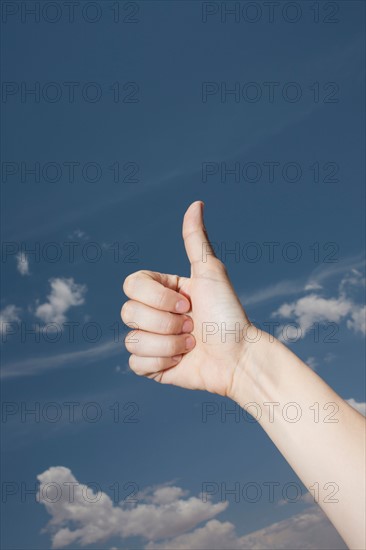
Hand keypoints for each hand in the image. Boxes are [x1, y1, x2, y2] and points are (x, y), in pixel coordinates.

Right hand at [121, 201, 251, 396]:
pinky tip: (182, 361)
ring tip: (192, 344)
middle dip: (166, 322)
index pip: (132, 285)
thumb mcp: (211, 272)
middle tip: (193, 324)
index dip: (158, 297)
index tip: (188, 302)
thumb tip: (196, 204)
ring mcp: (151, 341)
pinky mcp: (152, 367)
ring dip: (168, 345)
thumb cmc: (228, 313)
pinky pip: (135, 364)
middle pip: (128, 313)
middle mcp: (153, 314)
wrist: (239, 357)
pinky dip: (161, 363)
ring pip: (133, 340)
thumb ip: (196, 240)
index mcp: (161, 291)